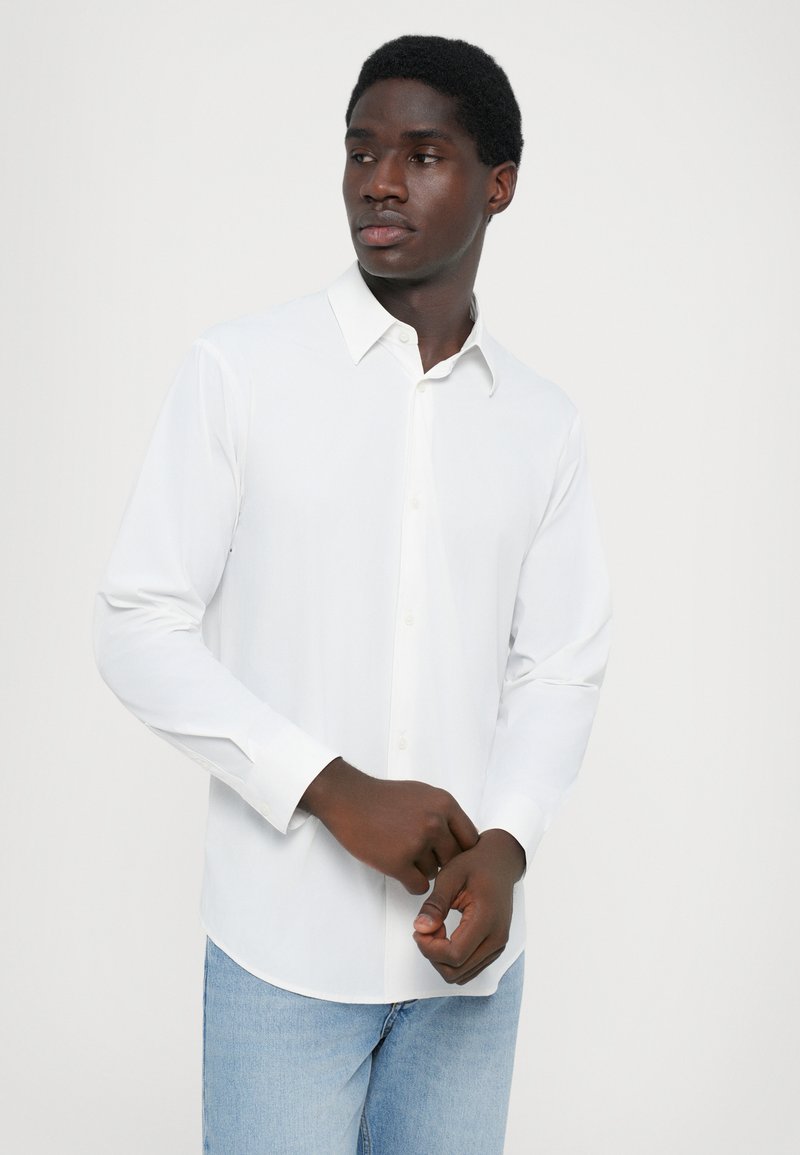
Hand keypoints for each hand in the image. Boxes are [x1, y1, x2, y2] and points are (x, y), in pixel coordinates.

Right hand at [300, 758, 478, 894]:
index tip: (450, 854)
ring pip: (435, 874)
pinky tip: (399, 869)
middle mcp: (435, 823)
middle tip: (423, 856)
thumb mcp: (424, 794)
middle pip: (455, 860)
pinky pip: (418, 887)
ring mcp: (416, 842)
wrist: (349, 800)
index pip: (471, 839)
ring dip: (422, 871)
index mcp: (445, 804)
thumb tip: (463, 838)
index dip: (461, 850)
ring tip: (403, 854)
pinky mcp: (398, 862)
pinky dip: (410, 882)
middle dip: (442, 862)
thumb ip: (445, 814)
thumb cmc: (384, 798)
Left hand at [412, 828, 525, 984]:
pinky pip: (468, 969)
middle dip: (432, 954)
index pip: (454, 955)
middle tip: (426, 928)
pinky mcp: (493, 949)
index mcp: (486, 920)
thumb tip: (421, 928)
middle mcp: (496, 939)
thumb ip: (435, 904)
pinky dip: (451, 959)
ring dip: (441, 958)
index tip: (420, 929)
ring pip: (460, 975)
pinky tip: (446, 935)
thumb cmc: (477, 865)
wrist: (500, 863)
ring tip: (436, 929)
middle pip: (455, 971)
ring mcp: (497, 947)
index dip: (429, 949)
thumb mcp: (450, 876)